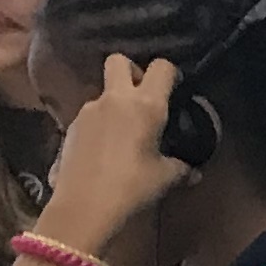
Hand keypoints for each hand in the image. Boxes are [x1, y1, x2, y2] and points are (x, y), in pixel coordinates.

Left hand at [36, 54, 193, 243]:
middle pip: (119, 60)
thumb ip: (181, 168)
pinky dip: (101, 124)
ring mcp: (89, 109)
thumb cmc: (132, 186)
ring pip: (104, 91)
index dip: (170, 73)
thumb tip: (193, 172)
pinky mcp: (72, 125)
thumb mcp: (164, 178)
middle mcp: (115, 98)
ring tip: (125, 134)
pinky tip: (106, 150)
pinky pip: (92, 115)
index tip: (175, 88)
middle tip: (142, 96)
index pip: (161, 68)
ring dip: (116, 103)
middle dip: (132, 70)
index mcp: (145, 105)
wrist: (85, 204)